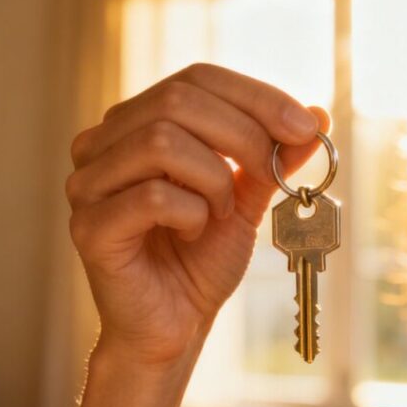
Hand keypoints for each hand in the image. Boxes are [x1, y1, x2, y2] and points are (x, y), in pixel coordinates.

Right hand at [65, 64, 329, 365]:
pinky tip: (194, 233)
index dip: (256, 95)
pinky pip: (152, 196)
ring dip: (214, 179)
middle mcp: (102, 144)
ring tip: (221, 213)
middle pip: (177, 99)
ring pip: (162, 142)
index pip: (195, 79)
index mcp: (136, 124)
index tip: (307, 125)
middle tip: (274, 172)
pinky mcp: (89, 227)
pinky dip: (192, 213)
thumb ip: (274, 156)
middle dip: (244, 133)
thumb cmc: (200, 261)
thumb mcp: (247, 198)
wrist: (174, 328)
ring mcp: (88, 184)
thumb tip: (317, 113)